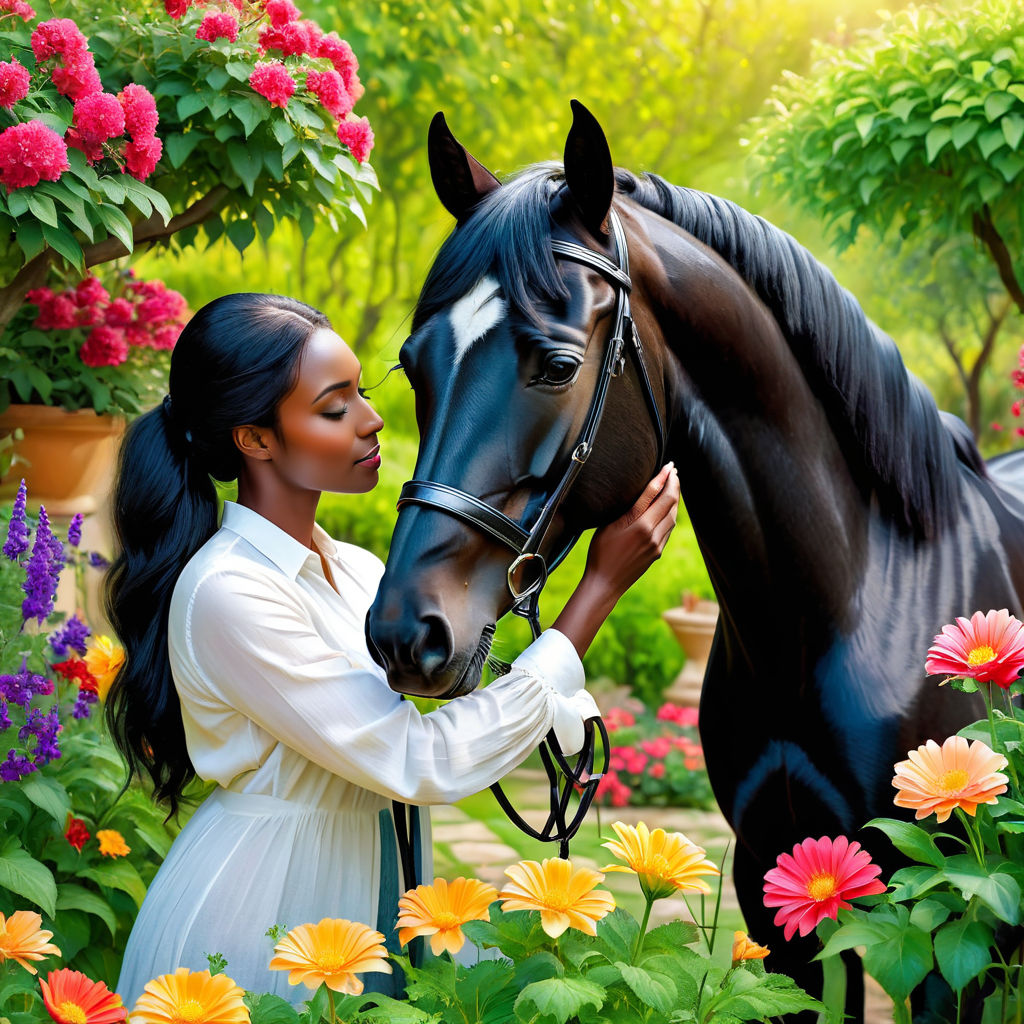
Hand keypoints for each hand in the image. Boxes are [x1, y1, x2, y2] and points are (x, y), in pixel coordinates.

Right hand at [583, 462, 679, 599]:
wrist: (605, 583)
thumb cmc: (600, 552)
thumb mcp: (610, 526)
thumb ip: (630, 510)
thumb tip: (645, 493)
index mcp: (638, 524)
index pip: (657, 494)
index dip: (665, 477)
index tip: (670, 465)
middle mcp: (651, 533)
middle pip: (670, 503)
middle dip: (674, 485)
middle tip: (673, 471)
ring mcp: (657, 544)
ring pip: (673, 516)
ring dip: (675, 500)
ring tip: (673, 486)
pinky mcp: (657, 552)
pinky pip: (669, 529)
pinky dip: (671, 515)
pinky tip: (668, 509)